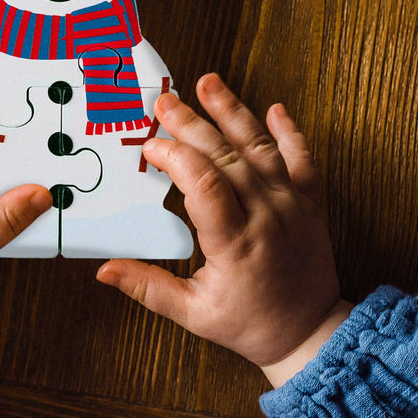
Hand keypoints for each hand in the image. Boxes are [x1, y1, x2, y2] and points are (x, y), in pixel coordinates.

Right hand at [97, 73, 351, 386]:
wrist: (312, 333)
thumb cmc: (252, 325)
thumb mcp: (193, 314)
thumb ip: (148, 288)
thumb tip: (104, 270)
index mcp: (235, 242)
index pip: (204, 184)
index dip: (174, 158)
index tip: (149, 147)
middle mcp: (266, 215)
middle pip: (226, 156)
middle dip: (191, 125)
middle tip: (164, 102)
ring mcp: (291, 204)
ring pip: (261, 148)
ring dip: (233, 112)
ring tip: (209, 83)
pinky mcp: (308, 202)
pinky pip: (302, 159)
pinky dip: (290, 132)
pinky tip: (276, 109)